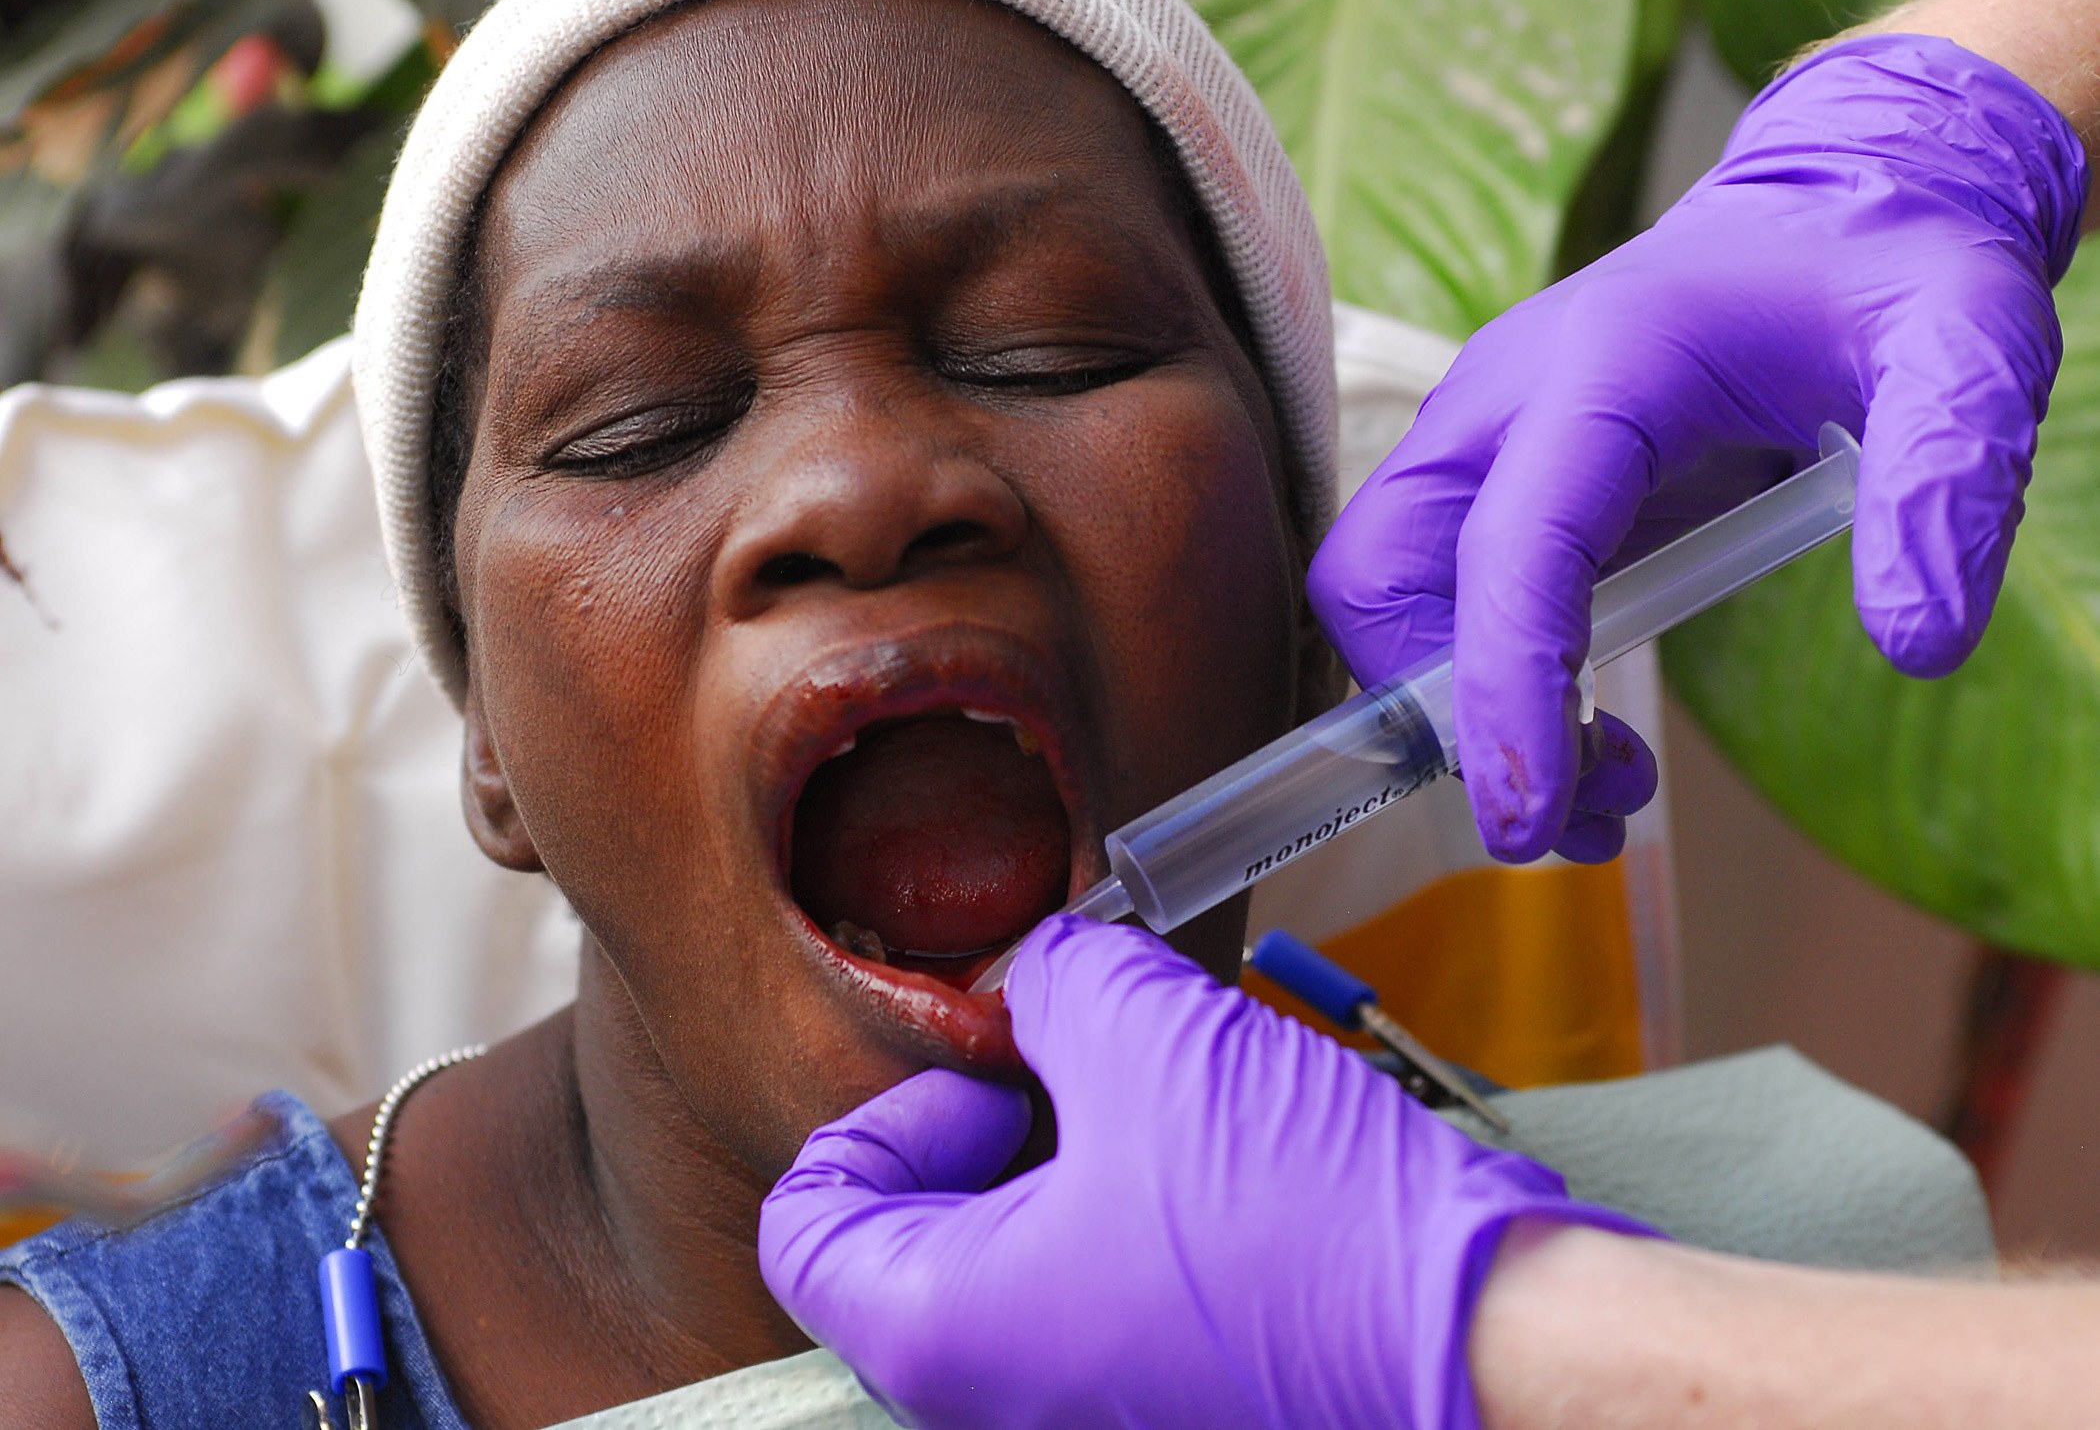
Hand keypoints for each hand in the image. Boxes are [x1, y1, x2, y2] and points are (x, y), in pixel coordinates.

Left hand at [759, 916, 1653, 1429]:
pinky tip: (1234, 1168)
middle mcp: (995, 1409)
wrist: (1495, 1350)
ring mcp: (1090, 1425)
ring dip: (1081, 1167)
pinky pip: (1109, 1311)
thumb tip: (1045, 975)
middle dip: (1001, 1127)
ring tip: (1179, 1106)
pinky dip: (1142, 1226)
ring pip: (1023, 1273)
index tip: (996, 1070)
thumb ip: (1058, 981)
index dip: (889, 1112)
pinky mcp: (1175, 1416)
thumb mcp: (1153, 1040)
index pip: (807, 1223)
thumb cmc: (1315, 1230)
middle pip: (918, 1244)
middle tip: (1093, 1067)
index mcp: (939, 1337)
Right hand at [1308, 33, 2087, 861]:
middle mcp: (1506, 397)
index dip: (1500, 687)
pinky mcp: (1500, 476)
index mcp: (1605, 363)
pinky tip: (1592, 727)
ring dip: (1459, 708)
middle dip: (1437, 704)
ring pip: (1384, 593)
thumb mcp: (1967, 349)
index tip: (1529, 816)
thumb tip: (1916, 645)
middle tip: (1567, 804)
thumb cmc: (1892, 269)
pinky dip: (1485, 680)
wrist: (1837, 203)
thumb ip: (1949, 479)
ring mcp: (1487, 437)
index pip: (1507, 546)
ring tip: (1605, 785)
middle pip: (1375, 573)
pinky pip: (1438, 594)